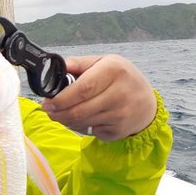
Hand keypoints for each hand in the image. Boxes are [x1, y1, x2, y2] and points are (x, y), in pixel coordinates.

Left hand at [41, 54, 157, 140]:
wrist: (147, 104)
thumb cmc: (121, 79)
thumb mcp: (104, 63)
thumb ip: (78, 64)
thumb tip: (55, 67)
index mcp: (114, 71)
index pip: (82, 89)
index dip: (61, 99)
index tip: (47, 102)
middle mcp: (120, 94)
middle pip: (79, 110)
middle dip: (58, 113)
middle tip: (48, 110)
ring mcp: (120, 115)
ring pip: (82, 122)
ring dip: (65, 120)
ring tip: (60, 114)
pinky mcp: (118, 131)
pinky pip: (90, 131)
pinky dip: (79, 127)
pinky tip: (80, 119)